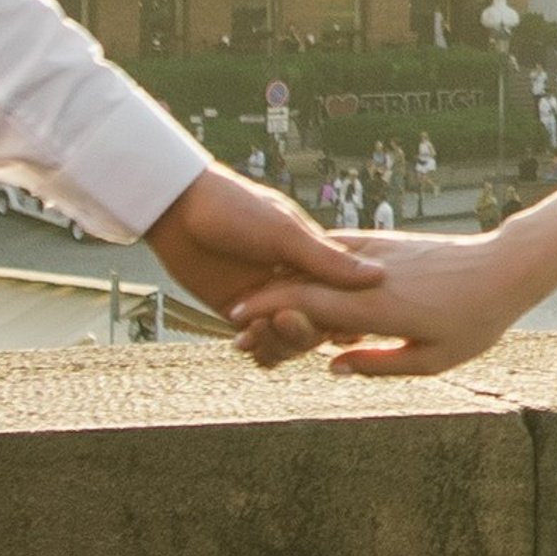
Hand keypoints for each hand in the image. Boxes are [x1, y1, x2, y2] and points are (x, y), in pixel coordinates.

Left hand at [144, 164, 377, 346]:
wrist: (178, 209)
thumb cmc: (234, 207)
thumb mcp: (284, 233)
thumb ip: (326, 261)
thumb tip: (378, 277)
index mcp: (314, 260)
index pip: (340, 300)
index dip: (340, 318)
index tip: (332, 325)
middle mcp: (295, 282)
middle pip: (315, 326)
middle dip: (302, 332)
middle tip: (283, 319)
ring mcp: (266, 298)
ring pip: (287, 340)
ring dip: (277, 343)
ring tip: (257, 330)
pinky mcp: (238, 311)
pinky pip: (257, 342)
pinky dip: (256, 348)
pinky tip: (244, 341)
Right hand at [228, 224, 537, 377]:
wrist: (506, 266)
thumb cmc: (474, 321)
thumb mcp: (431, 359)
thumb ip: (378, 364)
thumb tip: (332, 367)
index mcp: (377, 307)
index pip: (307, 306)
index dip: (268, 313)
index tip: (238, 325)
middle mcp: (370, 275)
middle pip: (302, 281)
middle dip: (264, 298)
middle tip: (234, 317)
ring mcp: (377, 252)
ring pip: (317, 262)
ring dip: (284, 278)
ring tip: (257, 297)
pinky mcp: (386, 242)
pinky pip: (338, 250)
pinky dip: (313, 263)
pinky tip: (299, 274)